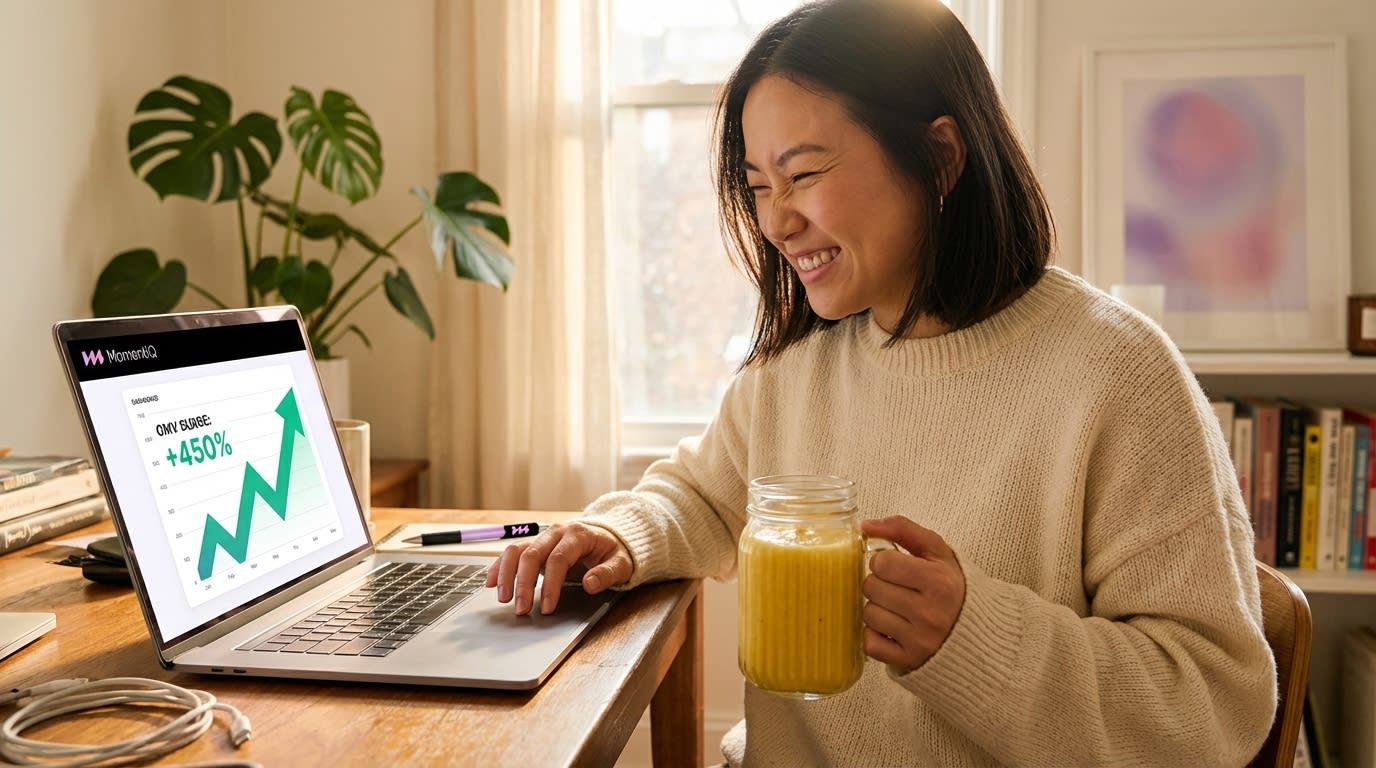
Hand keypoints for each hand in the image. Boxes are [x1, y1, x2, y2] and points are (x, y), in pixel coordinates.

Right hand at [484, 522, 632, 614]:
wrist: (610, 536)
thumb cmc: (616, 551)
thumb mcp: (621, 563)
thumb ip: (607, 574)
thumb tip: (590, 584)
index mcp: (578, 534)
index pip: (558, 559)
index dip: (550, 584)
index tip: (547, 608)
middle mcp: (557, 532)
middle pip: (532, 554)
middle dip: (523, 584)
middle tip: (521, 609)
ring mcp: (544, 537)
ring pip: (517, 550)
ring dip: (506, 574)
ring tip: (503, 598)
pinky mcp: (535, 545)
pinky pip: (512, 553)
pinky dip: (499, 567)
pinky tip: (490, 582)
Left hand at [860, 516, 965, 672]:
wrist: (978, 632)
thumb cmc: (951, 587)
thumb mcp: (937, 551)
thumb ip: (903, 529)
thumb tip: (866, 525)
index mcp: (939, 581)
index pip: (883, 563)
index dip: (884, 561)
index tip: (895, 566)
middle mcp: (930, 613)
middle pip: (871, 587)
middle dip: (879, 583)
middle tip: (896, 587)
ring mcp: (919, 640)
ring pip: (868, 614)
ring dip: (876, 608)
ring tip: (896, 608)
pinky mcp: (908, 660)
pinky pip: (869, 643)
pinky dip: (874, 635)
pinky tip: (891, 629)